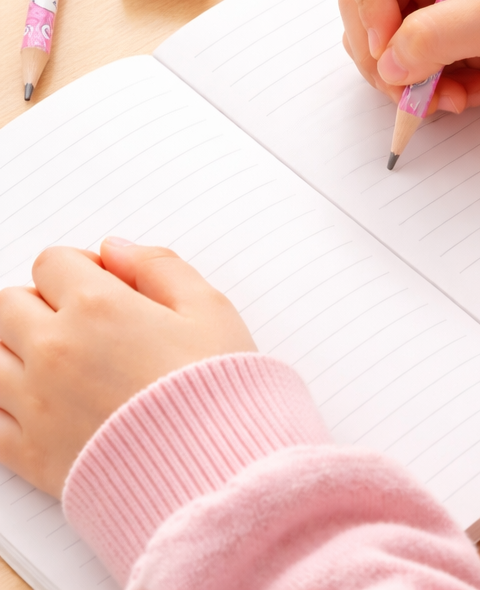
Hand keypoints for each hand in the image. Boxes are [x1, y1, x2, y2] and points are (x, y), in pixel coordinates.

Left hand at [0, 238, 255, 497]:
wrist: (213, 471)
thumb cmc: (218, 388)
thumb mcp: (209, 308)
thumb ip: (160, 266)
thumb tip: (116, 249)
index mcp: (97, 307)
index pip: (53, 262)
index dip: (80, 266)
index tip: (105, 284)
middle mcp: (55, 348)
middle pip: (9, 304)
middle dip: (41, 302)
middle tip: (81, 320)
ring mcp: (34, 402)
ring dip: (17, 349)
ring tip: (60, 360)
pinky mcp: (28, 453)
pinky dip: (6, 402)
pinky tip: (41, 401)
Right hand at [338, 0, 479, 112]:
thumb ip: (438, 35)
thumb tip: (385, 64)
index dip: (367, 0)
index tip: (391, 46)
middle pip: (362, 1)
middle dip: (384, 54)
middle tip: (414, 89)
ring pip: (382, 41)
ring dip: (409, 80)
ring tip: (455, 98)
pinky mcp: (450, 35)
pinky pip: (410, 65)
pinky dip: (430, 89)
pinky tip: (472, 96)